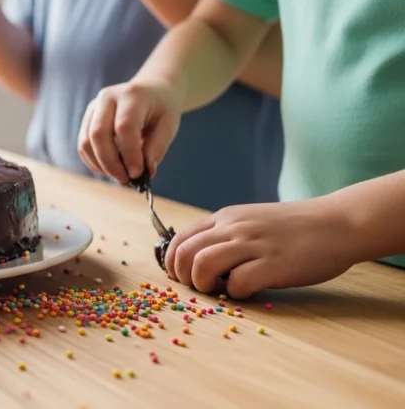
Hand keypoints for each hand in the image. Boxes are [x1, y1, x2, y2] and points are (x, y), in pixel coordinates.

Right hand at [77, 80, 181, 183]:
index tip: (138, 174)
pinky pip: (83, 145)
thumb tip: (145, 171)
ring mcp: (93, 107)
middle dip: (110, 163)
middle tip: (126, 179)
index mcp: (132, 95)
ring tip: (120, 176)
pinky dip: (94, 162)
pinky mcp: (87, 118)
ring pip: (86, 141)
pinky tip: (110, 169)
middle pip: (98, 134)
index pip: (124, 127)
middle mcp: (107, 98)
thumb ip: (157, 147)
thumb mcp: (169, 124)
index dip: (129, 153)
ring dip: (101, 165)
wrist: (151, 90)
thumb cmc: (161, 108)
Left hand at [166, 198, 356, 298]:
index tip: (180, 276)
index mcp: (226, 217)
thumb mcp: (252, 220)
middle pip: (184, 253)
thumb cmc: (296, 228)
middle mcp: (234, 227)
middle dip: (182, 276)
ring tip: (218, 289)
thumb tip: (199, 259)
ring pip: (202, 265)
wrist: (338, 222)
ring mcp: (253, 244)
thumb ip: (227, 234)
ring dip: (202, 285)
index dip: (173, 262)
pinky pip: (238, 283)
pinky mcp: (273, 264)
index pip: (180, 238)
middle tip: (196, 287)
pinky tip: (248, 291)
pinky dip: (235, 292)